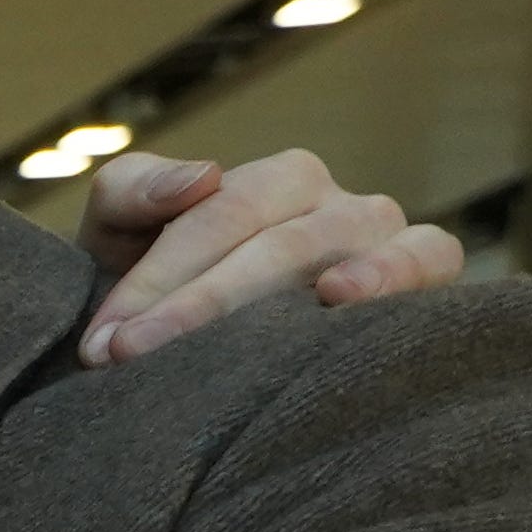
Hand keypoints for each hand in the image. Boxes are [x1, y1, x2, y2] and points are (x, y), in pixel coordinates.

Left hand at [78, 149, 462, 365]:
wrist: (200, 350)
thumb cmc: (161, 288)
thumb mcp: (121, 232)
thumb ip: (133, 190)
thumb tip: (203, 177)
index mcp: (276, 183)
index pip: (219, 213)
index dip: (157, 276)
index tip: (102, 341)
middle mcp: (338, 205)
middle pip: (274, 240)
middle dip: (197, 301)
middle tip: (129, 355)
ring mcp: (386, 239)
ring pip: (341, 250)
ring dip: (278, 297)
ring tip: (242, 331)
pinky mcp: (426, 279)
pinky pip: (429, 259)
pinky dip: (393, 271)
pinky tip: (342, 297)